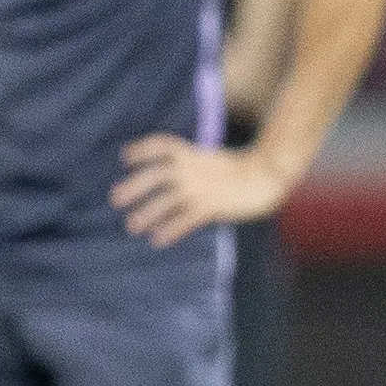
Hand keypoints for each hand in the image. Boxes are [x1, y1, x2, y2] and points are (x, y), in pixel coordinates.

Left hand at [112, 136, 296, 246]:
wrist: (270, 174)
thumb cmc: (247, 169)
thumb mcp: (215, 160)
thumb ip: (195, 165)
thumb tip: (176, 178)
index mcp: (193, 154)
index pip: (160, 146)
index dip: (141, 150)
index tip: (126, 158)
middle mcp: (191, 169)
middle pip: (154, 175)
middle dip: (133, 186)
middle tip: (115, 199)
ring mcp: (200, 188)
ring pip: (164, 201)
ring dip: (146, 213)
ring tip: (132, 226)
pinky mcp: (211, 207)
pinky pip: (184, 220)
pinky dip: (169, 230)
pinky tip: (158, 240)